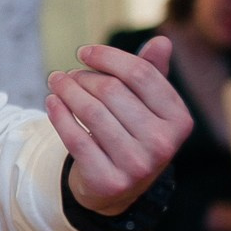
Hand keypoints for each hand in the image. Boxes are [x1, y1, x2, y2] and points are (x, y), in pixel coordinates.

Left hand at [47, 33, 189, 214]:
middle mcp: (163, 144)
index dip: (108, 57)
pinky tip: (51, 102)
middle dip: (83, 77)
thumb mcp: (148, 106)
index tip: (84, 52)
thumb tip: (161, 41)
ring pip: (91, 112)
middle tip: (66, 75)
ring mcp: (137, 166)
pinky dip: (59, 115)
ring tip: (56, 82)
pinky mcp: (109, 181)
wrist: (117, 188)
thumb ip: (153, 73)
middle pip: (112, 91)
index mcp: (179, 120)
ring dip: (67, 91)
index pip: (141, 74)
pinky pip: (75, 138)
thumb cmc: (132, 134)